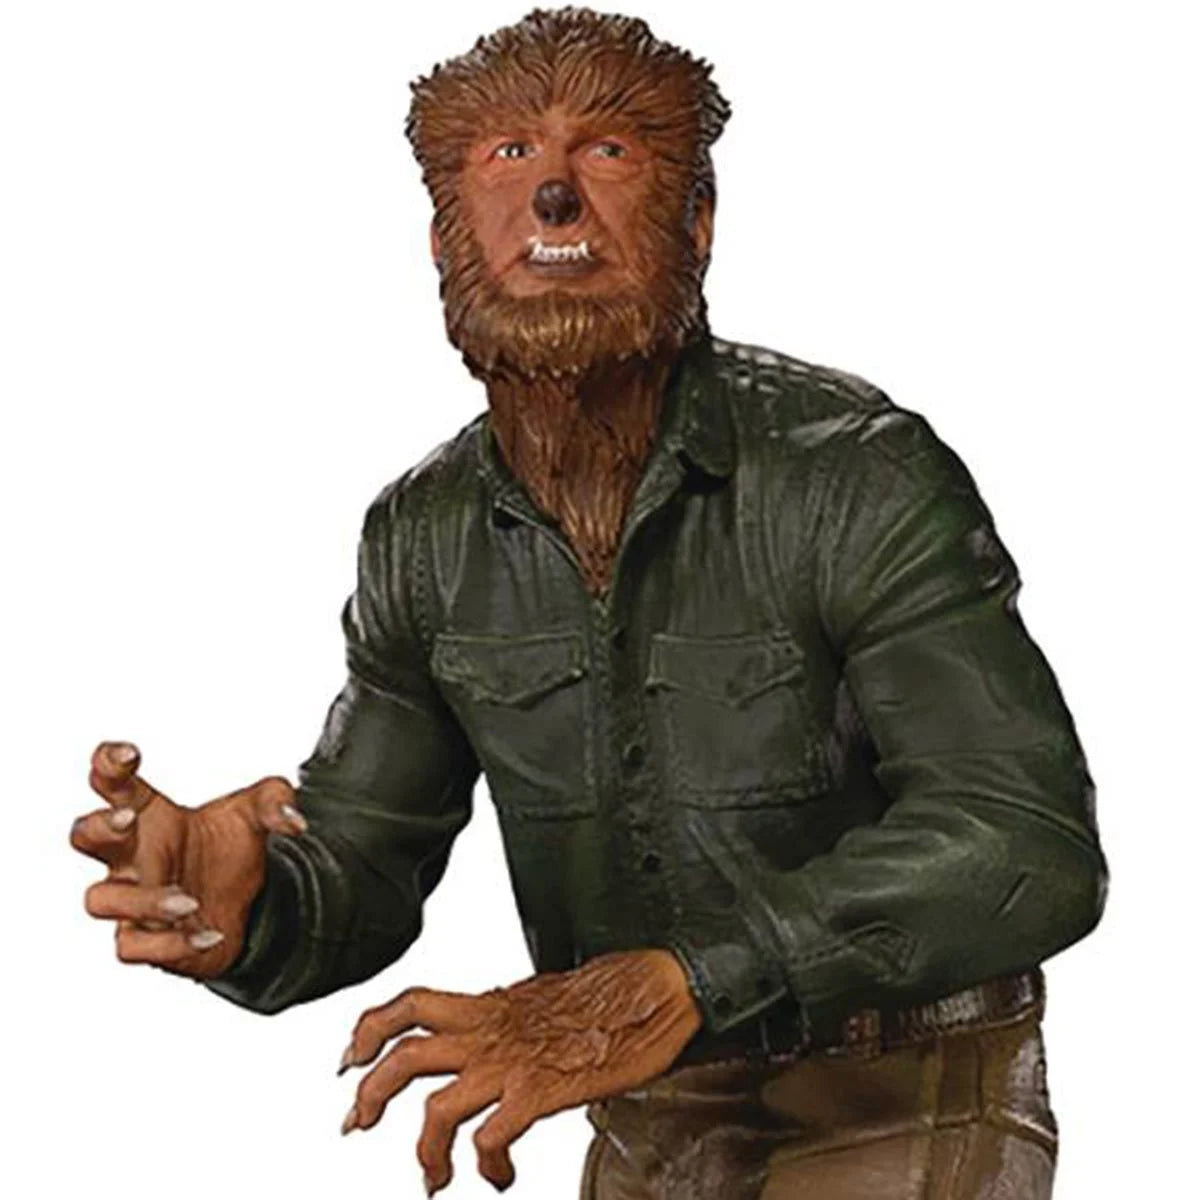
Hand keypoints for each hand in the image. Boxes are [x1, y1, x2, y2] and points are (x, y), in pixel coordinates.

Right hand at [70, 740, 306, 977]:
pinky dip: (170, 945)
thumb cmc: (231, 848)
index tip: (127, 754)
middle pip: (84, 835)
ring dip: (142, 900)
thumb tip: (295, 821)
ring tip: (189, 901)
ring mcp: (131, 899)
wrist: (247, 902)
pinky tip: (208, 934)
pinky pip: (132, 948)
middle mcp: (131, 855)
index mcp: (151, 815)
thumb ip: (277, 802)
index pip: (114, 784)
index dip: (109, 765)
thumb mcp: (258, 814)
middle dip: (99, 826)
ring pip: (101, 900)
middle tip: (128, 819)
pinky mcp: (143, 940)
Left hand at [338, 949, 702, 1194]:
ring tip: (433, 1178)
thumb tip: (489, 1039)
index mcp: (489, 1006)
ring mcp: (512, 1063)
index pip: (411, 1004)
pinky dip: (486, 1163)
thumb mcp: (541, 1000)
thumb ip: (506, 1021)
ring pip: (436, 1105)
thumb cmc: (609, 995)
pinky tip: (498, 1174)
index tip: (351, 1057)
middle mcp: (490, 1032)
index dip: (369, 1028)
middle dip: (369, 1093)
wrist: (654, 990)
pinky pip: (491, 1135)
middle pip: (404, 1054)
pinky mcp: (541, 1092)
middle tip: (356, 1125)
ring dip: (423, 1151)